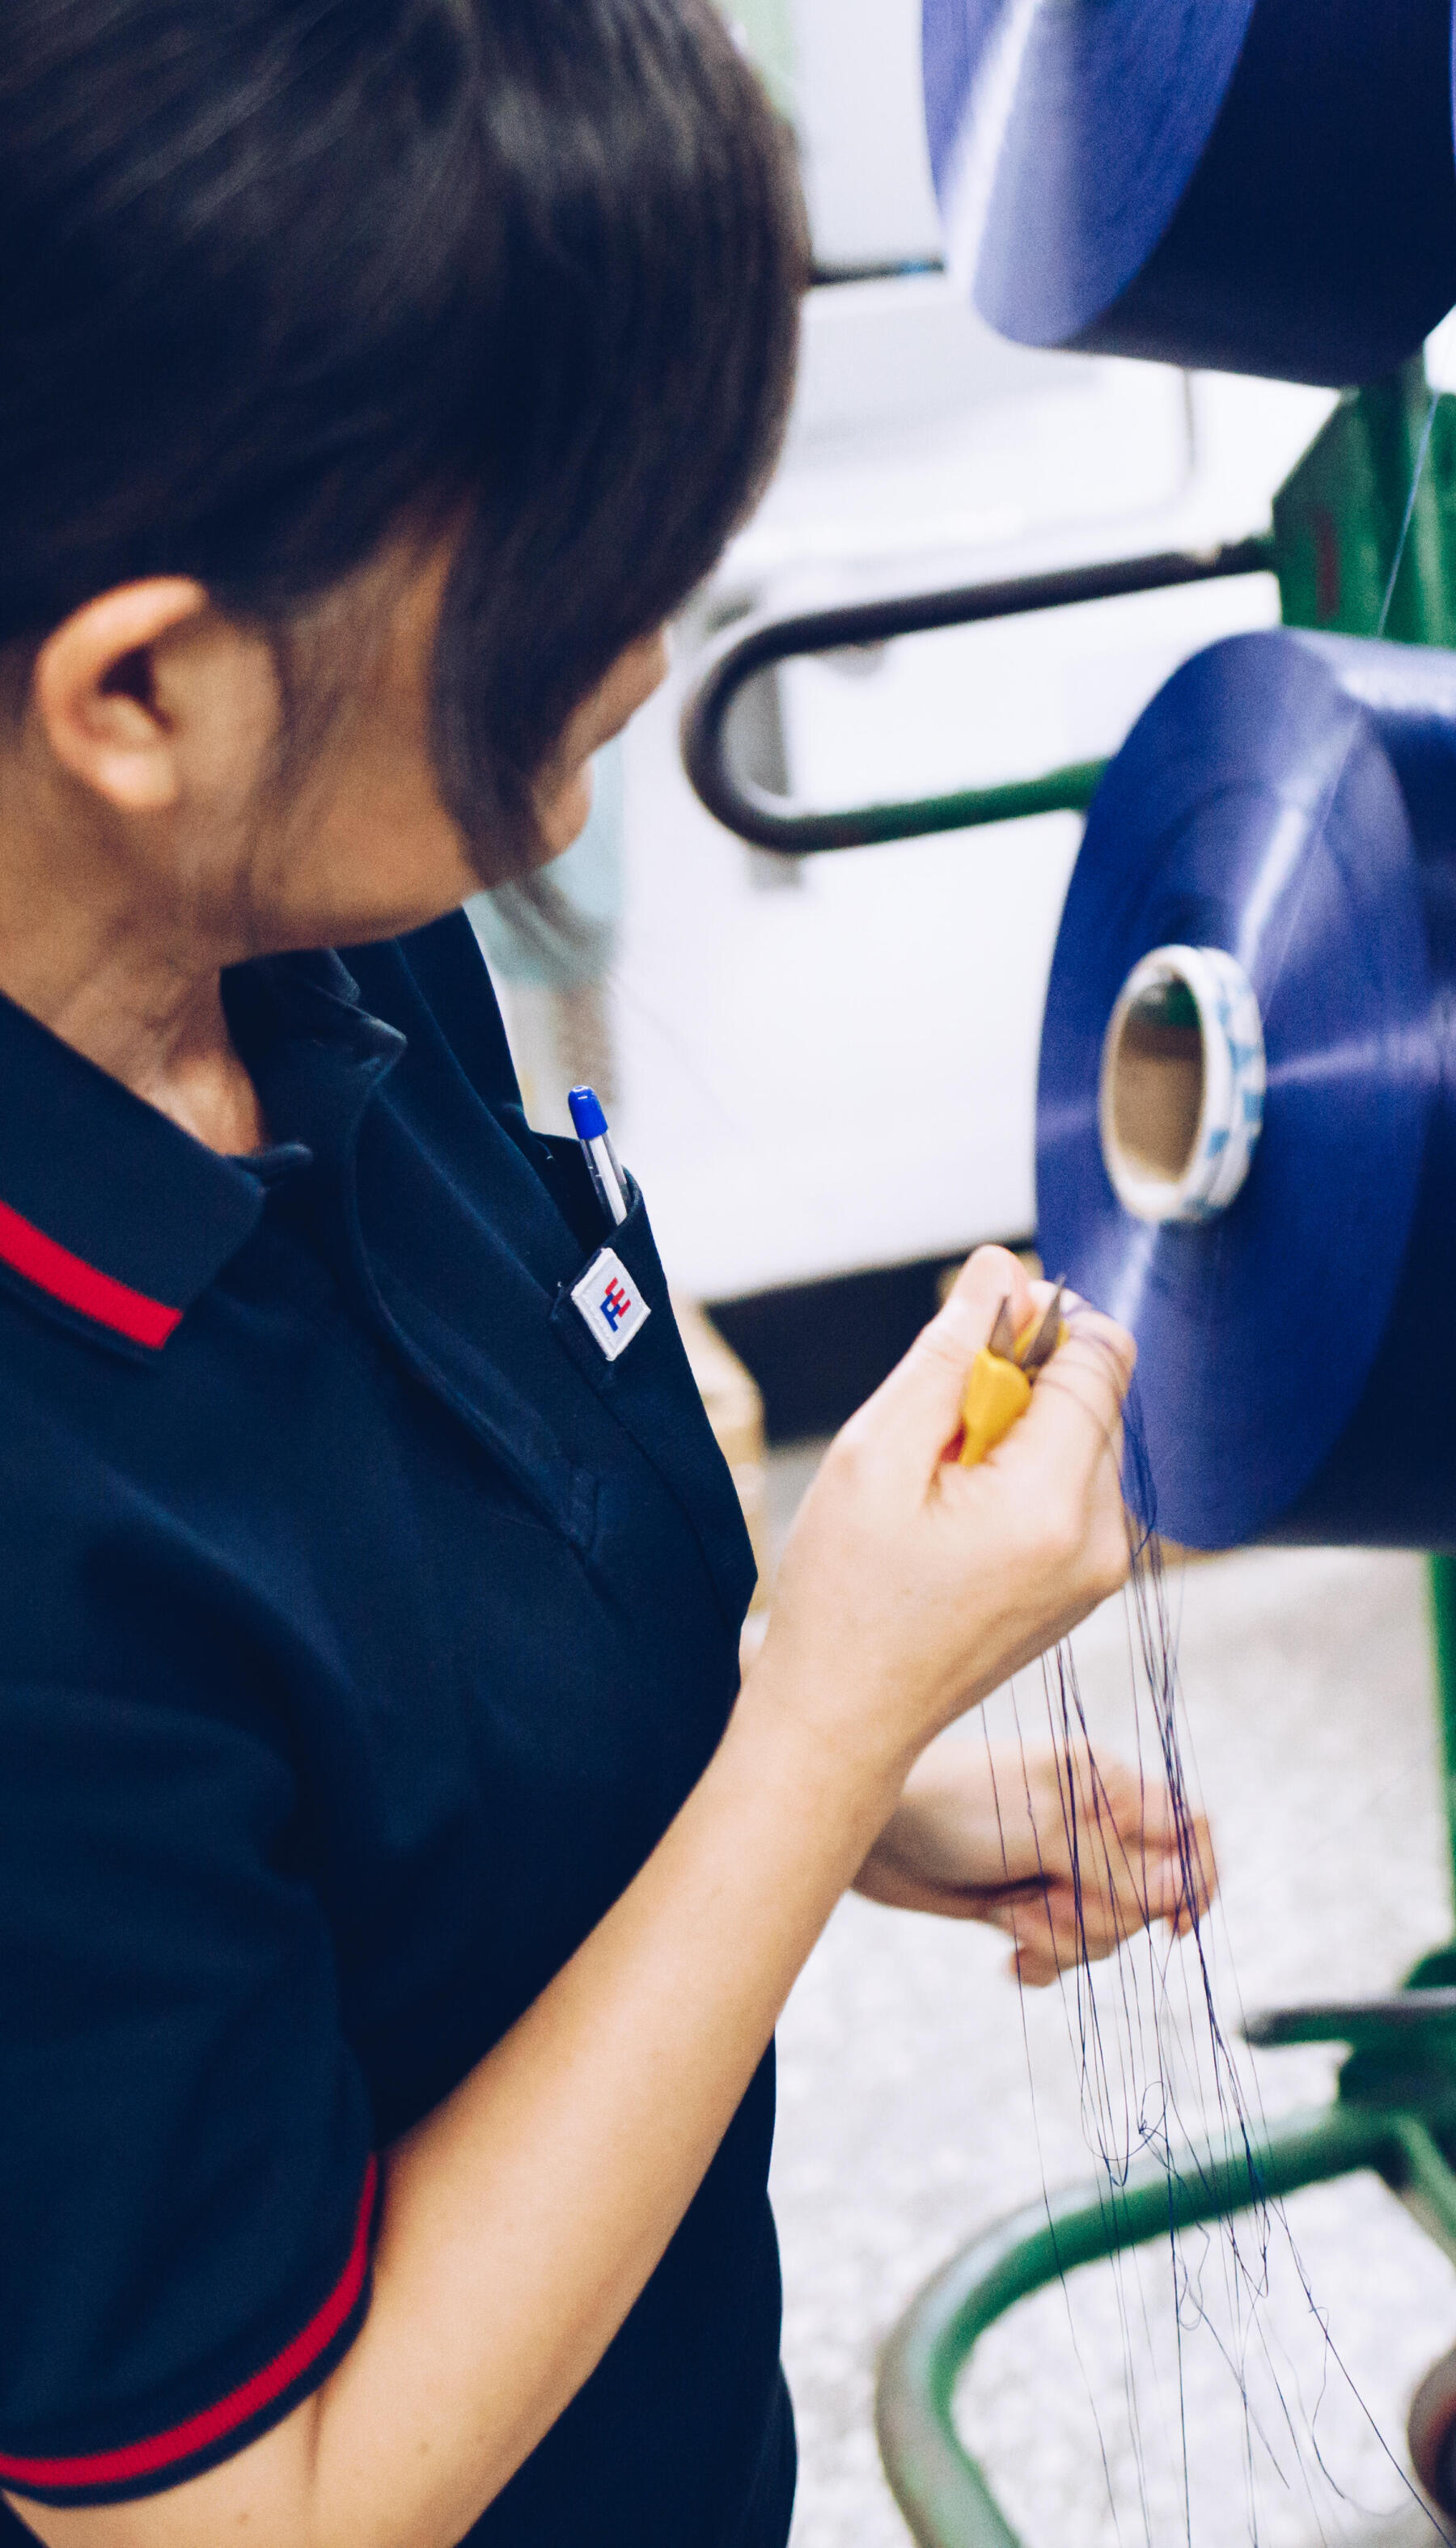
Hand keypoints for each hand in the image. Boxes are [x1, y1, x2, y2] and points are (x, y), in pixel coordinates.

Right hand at [745, 1247, 1135, 1789]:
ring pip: (1084, 1434)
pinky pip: (1076, 1485)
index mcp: (1050, 1504)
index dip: (1037, 1320)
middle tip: (933, 1439)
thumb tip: (1002, 1267)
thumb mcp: (874, 1453)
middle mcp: (1103, 1537)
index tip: (968, 1346)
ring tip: (939, 1491)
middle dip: (1020, 1382)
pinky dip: (1022, 1476)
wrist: (845, 1721)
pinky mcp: (1092, 1583)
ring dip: (1017, 1431)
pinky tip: (957, 1521)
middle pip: (1097, 1390)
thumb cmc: (843, 1594)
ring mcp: (1105, 1567)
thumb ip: (950, 1352)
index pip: (1100, 1353)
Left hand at [855, 1737, 1216, 1985]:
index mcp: (1105, 1786)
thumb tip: (1184, 1890)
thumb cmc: (952, 1806)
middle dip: (1103, 1914)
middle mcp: (1090, 1825)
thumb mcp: (1040, 1830)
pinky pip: (1065, 1953)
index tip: (1172, 1922)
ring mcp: (1059, 1867)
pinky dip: (1041, 1960)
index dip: (1194, 1879)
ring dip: (1064, 1939)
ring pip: (1108, 1931)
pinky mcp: (1025, 1905)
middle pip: (1151, 1896)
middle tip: (1048, 1897)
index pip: (1188, 1831)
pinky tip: (1006, 1957)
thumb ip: (1114, 1865)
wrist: (871, 1834)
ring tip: (1013, 1917)